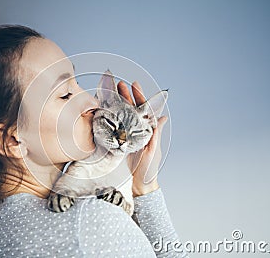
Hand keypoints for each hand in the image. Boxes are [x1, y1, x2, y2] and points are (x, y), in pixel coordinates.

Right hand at [117, 81, 168, 196]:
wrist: (140, 184)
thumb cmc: (149, 169)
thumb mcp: (153, 150)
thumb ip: (155, 134)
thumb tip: (162, 117)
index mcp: (149, 130)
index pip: (144, 110)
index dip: (140, 97)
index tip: (134, 85)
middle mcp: (139, 130)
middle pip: (132, 109)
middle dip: (126, 96)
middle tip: (119, 85)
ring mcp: (130, 135)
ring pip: (124, 116)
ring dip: (119, 104)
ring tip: (112, 93)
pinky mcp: (122, 142)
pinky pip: (118, 127)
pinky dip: (113, 117)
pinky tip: (107, 111)